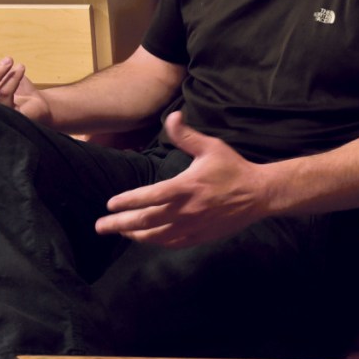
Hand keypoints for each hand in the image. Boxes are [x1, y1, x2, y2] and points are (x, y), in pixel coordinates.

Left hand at [95, 111, 266, 246]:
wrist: (258, 194)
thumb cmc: (233, 168)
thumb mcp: (211, 147)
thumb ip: (186, 135)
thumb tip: (172, 116)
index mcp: (185, 187)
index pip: (148, 197)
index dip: (127, 201)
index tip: (110, 203)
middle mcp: (185, 210)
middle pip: (145, 221)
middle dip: (119, 224)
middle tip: (100, 226)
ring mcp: (192, 226)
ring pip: (155, 236)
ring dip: (134, 234)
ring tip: (119, 231)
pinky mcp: (199, 236)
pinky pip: (171, 243)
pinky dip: (155, 242)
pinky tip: (146, 239)